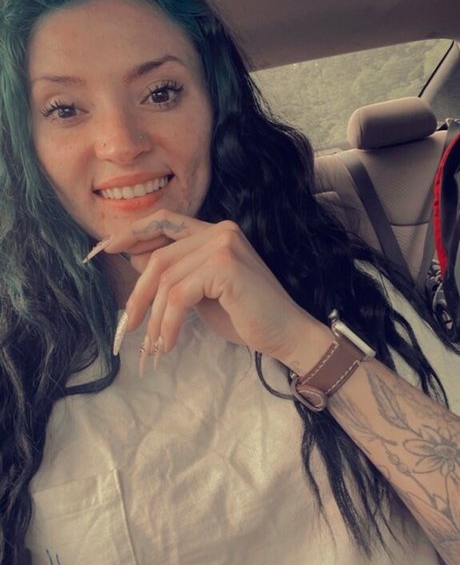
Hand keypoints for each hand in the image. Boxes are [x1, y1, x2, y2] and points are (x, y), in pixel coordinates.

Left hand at [97, 209, 319, 365]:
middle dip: (138, 294)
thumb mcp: (201, 292)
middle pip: (160, 257)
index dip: (132, 232)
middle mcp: (219, 230)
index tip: (106, 248)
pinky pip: (179, 296)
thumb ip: (175, 274)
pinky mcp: (225, 266)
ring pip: (166, 279)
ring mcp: (223, 245)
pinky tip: (170, 343)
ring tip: (155, 343)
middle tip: (128, 324)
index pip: (165, 221)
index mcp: (215, 231)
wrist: (285, 334)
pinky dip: (169, 323)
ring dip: (154, 317)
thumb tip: (134, 262)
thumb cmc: (245, 316)